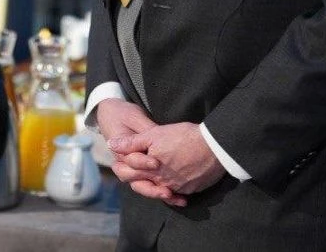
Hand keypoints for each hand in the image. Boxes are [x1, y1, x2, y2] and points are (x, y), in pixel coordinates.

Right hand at [96, 99, 179, 204]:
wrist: (113, 115)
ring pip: (143, 186)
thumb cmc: (124, 115)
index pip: (131, 162)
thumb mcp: (134, 118)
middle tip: (166, 190)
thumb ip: (145, 130)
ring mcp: (134, 169)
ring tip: (173, 196)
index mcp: (120, 151)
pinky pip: (152, 185)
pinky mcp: (144, 171)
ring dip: (157, 193)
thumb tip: (158, 136)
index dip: (143, 163)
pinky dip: (163, 193)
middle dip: (151, 188)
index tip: (156, 163)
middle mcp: (125, 164)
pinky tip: (179, 198)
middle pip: (135, 181)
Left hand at [108, 123, 225, 203]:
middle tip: (146, 173)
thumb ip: (132, 142)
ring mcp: (179, 187)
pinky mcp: (192, 189)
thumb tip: (112, 144)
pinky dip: (178, 186)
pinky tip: (180, 178)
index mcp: (152, 170)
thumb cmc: (183, 136)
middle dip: (145, 180)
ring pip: (165, 189)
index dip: (126, 168)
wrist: (214, 145)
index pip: (132, 174)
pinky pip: (181, 191)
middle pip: (149, 185)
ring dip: (162, 185)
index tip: (124, 164)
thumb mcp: (154, 134)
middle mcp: (164, 182)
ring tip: (163, 177)